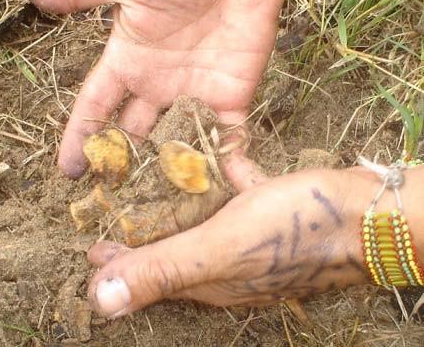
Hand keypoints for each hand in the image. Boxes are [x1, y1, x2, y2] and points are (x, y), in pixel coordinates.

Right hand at [20, 0, 286, 183]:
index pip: (94, 108)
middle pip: (131, 137)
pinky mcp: (230, 98)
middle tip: (109, 207)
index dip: (79, 138)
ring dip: (166, 177)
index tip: (67, 172)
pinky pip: (227, 140)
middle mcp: (155, 86)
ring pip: (174, 146)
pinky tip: (224, 196)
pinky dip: (227, 166)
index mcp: (126, 62)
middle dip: (120, 169)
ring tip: (159, 216)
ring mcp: (192, 95)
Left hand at [85, 167, 373, 317]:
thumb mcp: (218, 249)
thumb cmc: (293, 230)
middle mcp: (227, 264)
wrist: (368, 213)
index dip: (120, 264)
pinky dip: (222, 180)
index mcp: (208, 279)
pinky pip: (237, 196)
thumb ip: (162, 270)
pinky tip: (212, 156)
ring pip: (203, 223)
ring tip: (154, 181)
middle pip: (173, 251)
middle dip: (144, 234)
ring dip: (178, 206)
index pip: (151, 276)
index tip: (91, 248)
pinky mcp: (272, 213)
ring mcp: (253, 240)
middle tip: (116, 212)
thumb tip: (100, 303)